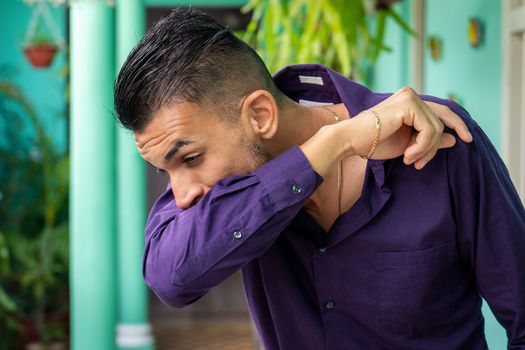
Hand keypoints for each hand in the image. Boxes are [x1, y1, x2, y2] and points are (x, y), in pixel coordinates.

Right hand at [348, 87, 472, 168]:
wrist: (351, 140)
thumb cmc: (374, 143)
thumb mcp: (407, 144)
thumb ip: (429, 139)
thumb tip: (453, 138)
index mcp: (410, 101)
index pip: (441, 111)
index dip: (457, 124)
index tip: (467, 140)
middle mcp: (411, 95)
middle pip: (442, 119)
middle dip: (437, 144)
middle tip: (423, 164)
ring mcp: (410, 97)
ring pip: (436, 128)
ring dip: (426, 150)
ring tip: (410, 160)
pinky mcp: (408, 105)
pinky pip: (428, 130)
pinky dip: (422, 147)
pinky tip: (407, 155)